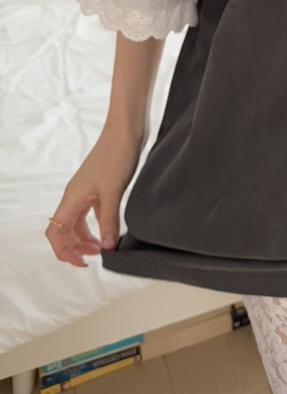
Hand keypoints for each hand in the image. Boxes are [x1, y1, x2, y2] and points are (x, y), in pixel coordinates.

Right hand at [44, 127, 142, 266]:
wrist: (125, 130)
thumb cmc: (115, 155)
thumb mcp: (113, 192)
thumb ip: (109, 221)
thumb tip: (108, 248)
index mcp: (72, 198)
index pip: (55, 232)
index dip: (64, 251)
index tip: (82, 262)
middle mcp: (75, 196)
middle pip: (65, 230)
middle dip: (76, 247)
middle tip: (96, 257)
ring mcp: (87, 191)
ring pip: (79, 221)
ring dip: (87, 237)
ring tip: (104, 247)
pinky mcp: (100, 186)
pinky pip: (92, 212)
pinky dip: (98, 224)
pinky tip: (112, 229)